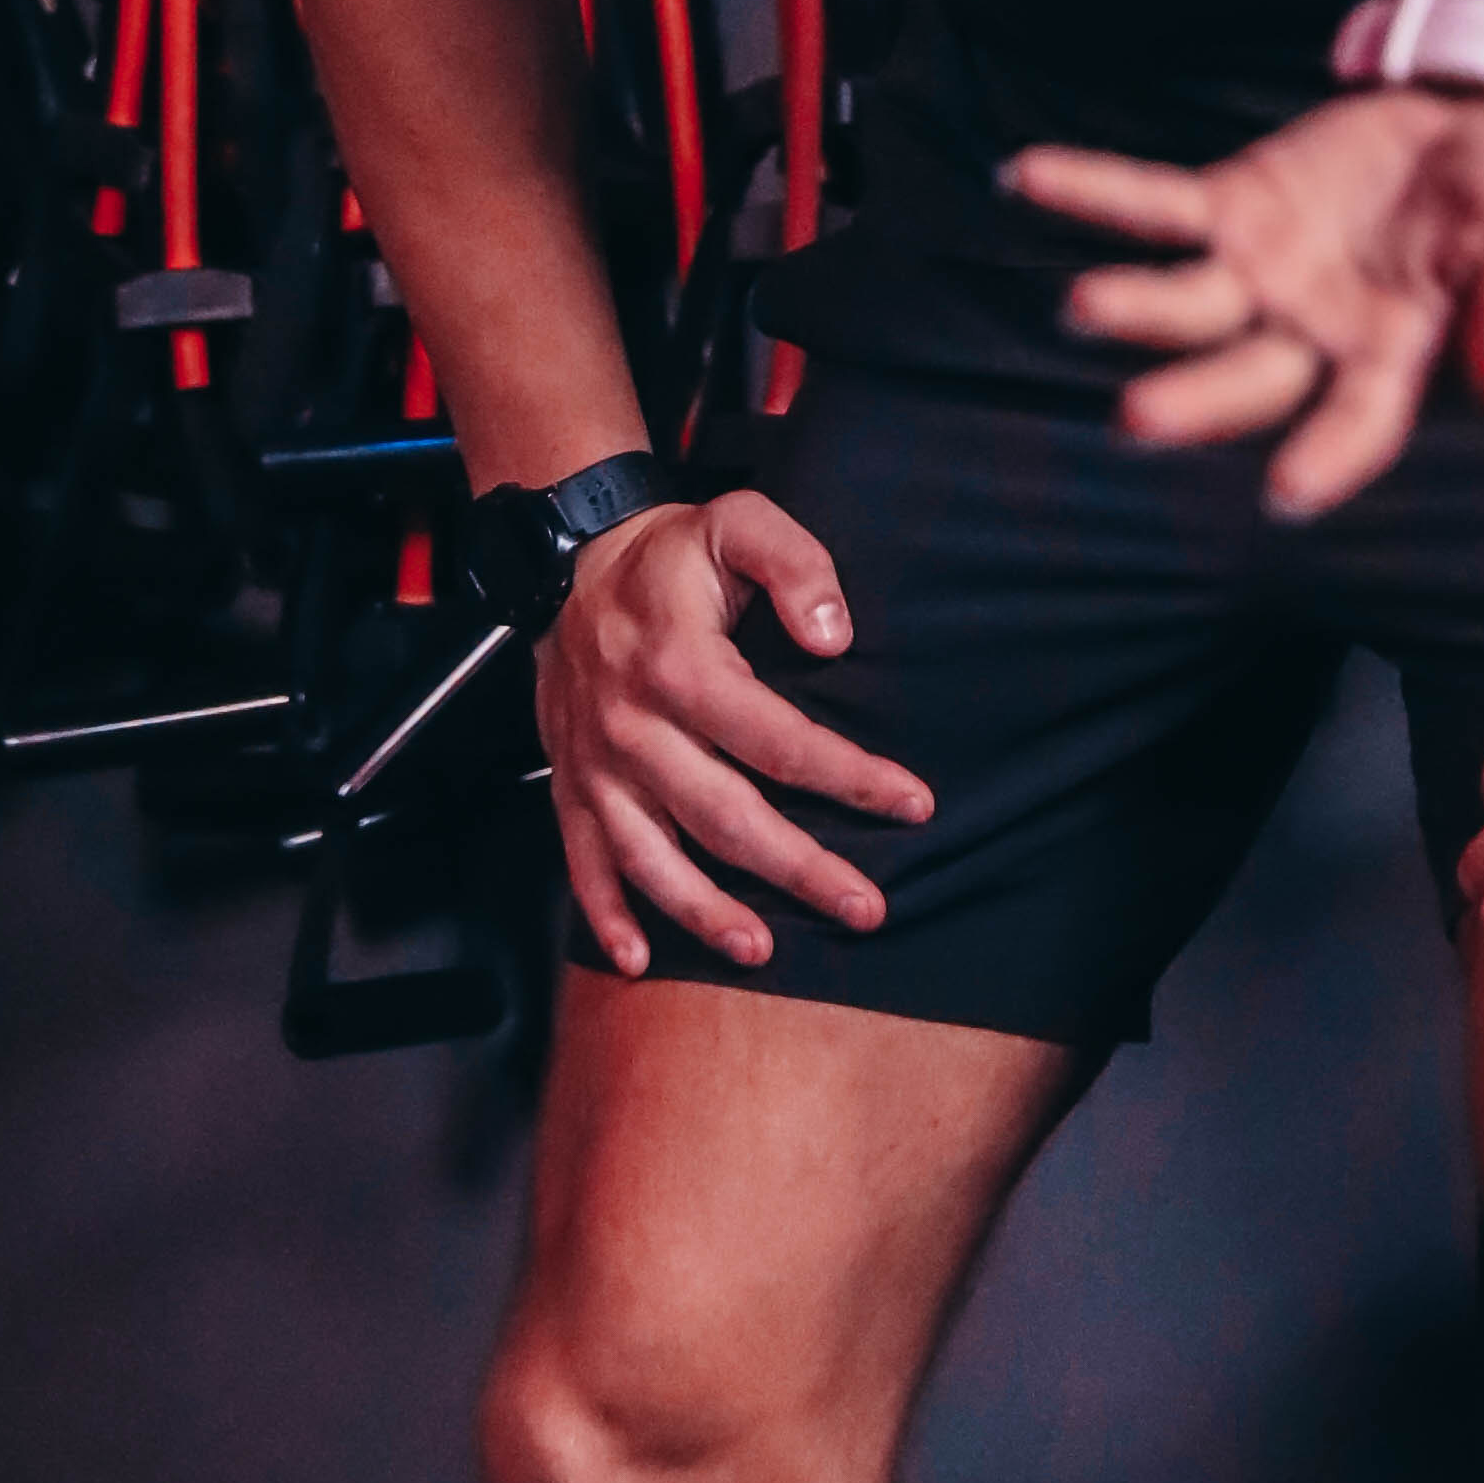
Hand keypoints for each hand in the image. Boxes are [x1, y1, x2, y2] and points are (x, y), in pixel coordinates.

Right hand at [534, 485, 934, 983]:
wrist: (571, 562)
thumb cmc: (672, 552)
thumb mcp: (739, 521)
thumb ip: (795, 566)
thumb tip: (836, 637)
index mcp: (683, 665)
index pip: (780, 740)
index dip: (852, 778)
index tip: (913, 805)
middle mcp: (635, 725)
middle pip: (725, 817)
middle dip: (801, 870)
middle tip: (867, 908)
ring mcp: (597, 764)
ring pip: (652, 857)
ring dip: (705, 912)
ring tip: (762, 950)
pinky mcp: (570, 784)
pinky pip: (582, 861)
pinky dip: (605, 916)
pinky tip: (638, 961)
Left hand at [1003, 87, 1483, 517]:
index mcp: (1399, 362)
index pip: (1358, 424)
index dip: (1326, 457)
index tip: (1285, 495)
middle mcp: (1316, 336)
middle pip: (1248, 376)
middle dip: (1194, 399)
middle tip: (1133, 420)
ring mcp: (1265, 275)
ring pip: (1190, 300)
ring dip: (1136, 305)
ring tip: (1078, 307)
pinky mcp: (1235, 206)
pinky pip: (1156, 203)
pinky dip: (1091, 191)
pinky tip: (1024, 177)